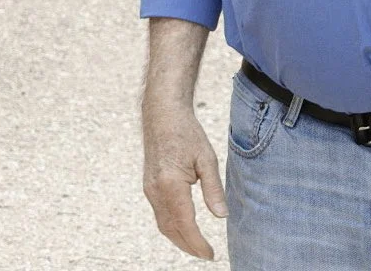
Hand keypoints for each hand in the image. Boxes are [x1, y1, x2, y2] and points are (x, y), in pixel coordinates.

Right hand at [142, 101, 227, 259]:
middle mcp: (156, 192)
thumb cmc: (187, 133)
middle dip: (188, 246)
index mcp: (171, 185)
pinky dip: (171, 226)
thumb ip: (213, 189)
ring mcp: (149, 190)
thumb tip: (222, 215)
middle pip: (171, 230)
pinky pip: (159, 214)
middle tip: (205, 254)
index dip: (197, 243)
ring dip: (178, 239)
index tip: (210, 254)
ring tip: (196, 246)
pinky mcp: (148, 187)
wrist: (162, 116)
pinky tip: (183, 227)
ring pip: (163, 224)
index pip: (185, 224)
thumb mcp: (206, 158)